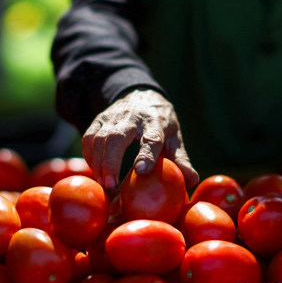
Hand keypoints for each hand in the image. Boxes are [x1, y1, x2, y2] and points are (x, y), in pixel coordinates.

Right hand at [81, 89, 198, 191]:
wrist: (141, 95)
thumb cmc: (161, 124)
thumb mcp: (175, 138)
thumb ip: (181, 159)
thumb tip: (192, 181)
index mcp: (156, 121)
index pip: (152, 138)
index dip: (146, 154)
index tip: (141, 171)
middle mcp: (133, 116)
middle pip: (117, 137)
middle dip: (111, 163)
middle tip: (110, 186)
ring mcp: (113, 117)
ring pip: (99, 139)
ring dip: (98, 163)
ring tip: (103, 185)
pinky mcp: (98, 119)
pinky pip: (89, 139)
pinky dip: (90, 157)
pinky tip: (96, 171)